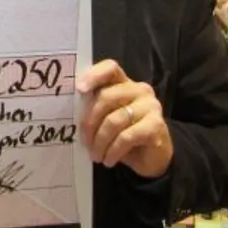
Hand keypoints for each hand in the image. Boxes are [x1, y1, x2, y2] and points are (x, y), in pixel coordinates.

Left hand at [78, 60, 172, 178]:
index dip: (94, 75)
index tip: (80, 90)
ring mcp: (151, 106)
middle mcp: (140, 90)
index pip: (110, 68)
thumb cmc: (124, 135)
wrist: (152, 158)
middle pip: (106, 97)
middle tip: (85, 142)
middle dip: (90, 122)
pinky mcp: (156, 125)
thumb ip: (95, 108)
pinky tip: (108, 160)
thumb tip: (71, 113)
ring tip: (96, 156)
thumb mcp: (107, 119)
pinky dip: (114, 150)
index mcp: (124, 83)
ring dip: (100, 142)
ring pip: (114, 120)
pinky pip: (126, 136)